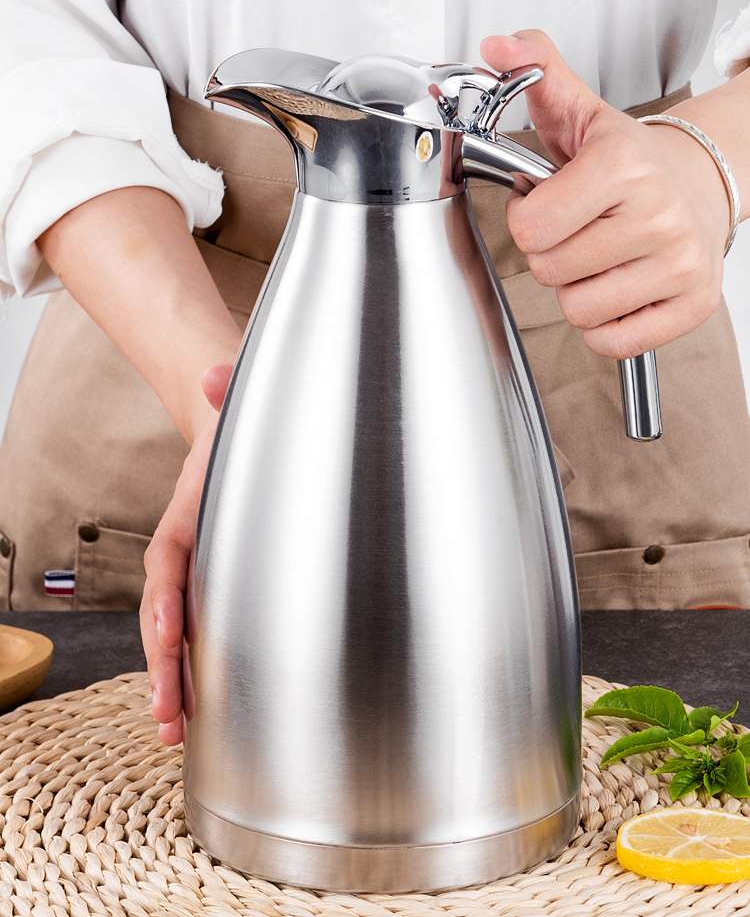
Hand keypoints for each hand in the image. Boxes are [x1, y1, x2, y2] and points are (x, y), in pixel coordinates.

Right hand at [139, 363, 232, 744]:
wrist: (230, 437)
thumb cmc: (234, 430)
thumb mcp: (231, 405)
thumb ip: (225, 388)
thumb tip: (213, 377)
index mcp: (188, 514)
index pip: (170, 562)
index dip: (165, 600)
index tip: (166, 636)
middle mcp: (187, 550)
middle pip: (165, 613)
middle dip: (163, 664)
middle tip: (168, 715)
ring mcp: (201, 571)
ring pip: (178, 632)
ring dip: (175, 680)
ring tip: (174, 730)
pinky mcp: (220, 583)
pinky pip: (203, 630)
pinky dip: (198, 668)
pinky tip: (204, 707)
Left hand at [480, 30, 730, 358]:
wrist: (699, 185)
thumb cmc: (630, 163)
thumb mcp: (582, 115)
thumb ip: (538, 76)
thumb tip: (496, 47)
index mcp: (624, 167)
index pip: (531, 227)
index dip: (528, 220)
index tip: (547, 206)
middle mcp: (659, 216)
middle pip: (549, 271)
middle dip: (552, 254)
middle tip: (578, 231)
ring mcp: (680, 265)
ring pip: (578, 310)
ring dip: (577, 290)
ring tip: (599, 258)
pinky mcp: (691, 306)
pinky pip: (610, 341)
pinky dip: (603, 323)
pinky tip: (617, 288)